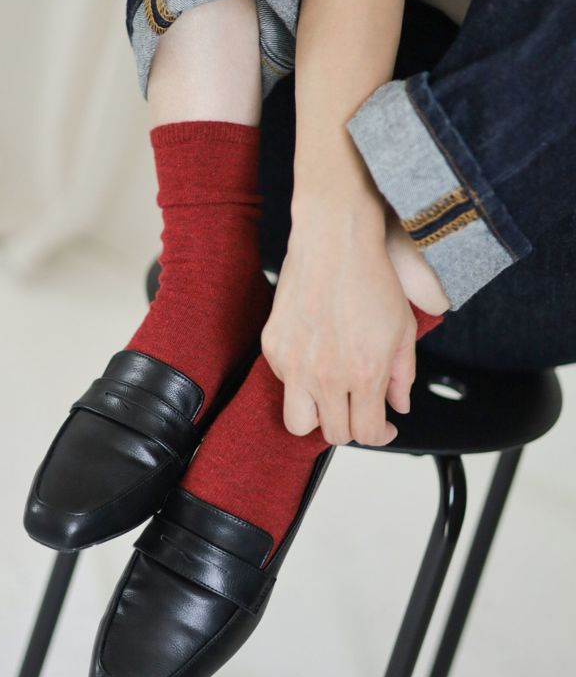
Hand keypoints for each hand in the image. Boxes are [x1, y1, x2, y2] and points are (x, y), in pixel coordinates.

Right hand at [261, 191, 416, 446]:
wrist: (334, 241)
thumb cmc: (370, 277)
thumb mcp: (403, 329)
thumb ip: (403, 375)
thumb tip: (399, 406)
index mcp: (365, 374)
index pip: (365, 434)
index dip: (378, 435)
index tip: (382, 425)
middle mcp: (326, 376)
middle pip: (333, 434)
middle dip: (349, 426)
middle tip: (357, 408)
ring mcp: (294, 364)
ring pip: (298, 423)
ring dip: (316, 417)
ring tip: (328, 397)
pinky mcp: (273, 347)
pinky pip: (283, 381)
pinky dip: (298, 379)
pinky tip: (313, 356)